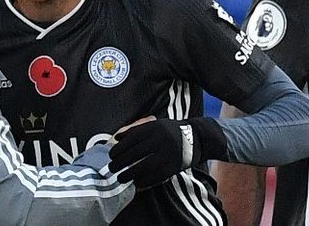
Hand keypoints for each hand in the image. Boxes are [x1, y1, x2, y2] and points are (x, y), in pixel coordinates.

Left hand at [108, 117, 226, 188]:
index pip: (132, 139)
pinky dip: (145, 180)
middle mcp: (161, 139)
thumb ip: (137, 130)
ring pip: (145, 165)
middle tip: (111, 169)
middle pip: (136, 153)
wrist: (198, 137)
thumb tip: (117, 138)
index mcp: (154, 127)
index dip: (119, 148)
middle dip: (121, 162)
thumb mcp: (155, 125)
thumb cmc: (171, 131)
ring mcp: (169, 153)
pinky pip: (157, 175)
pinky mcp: (175, 165)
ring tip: (120, 178)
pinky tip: (136, 184)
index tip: (110, 155)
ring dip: (130, 173)